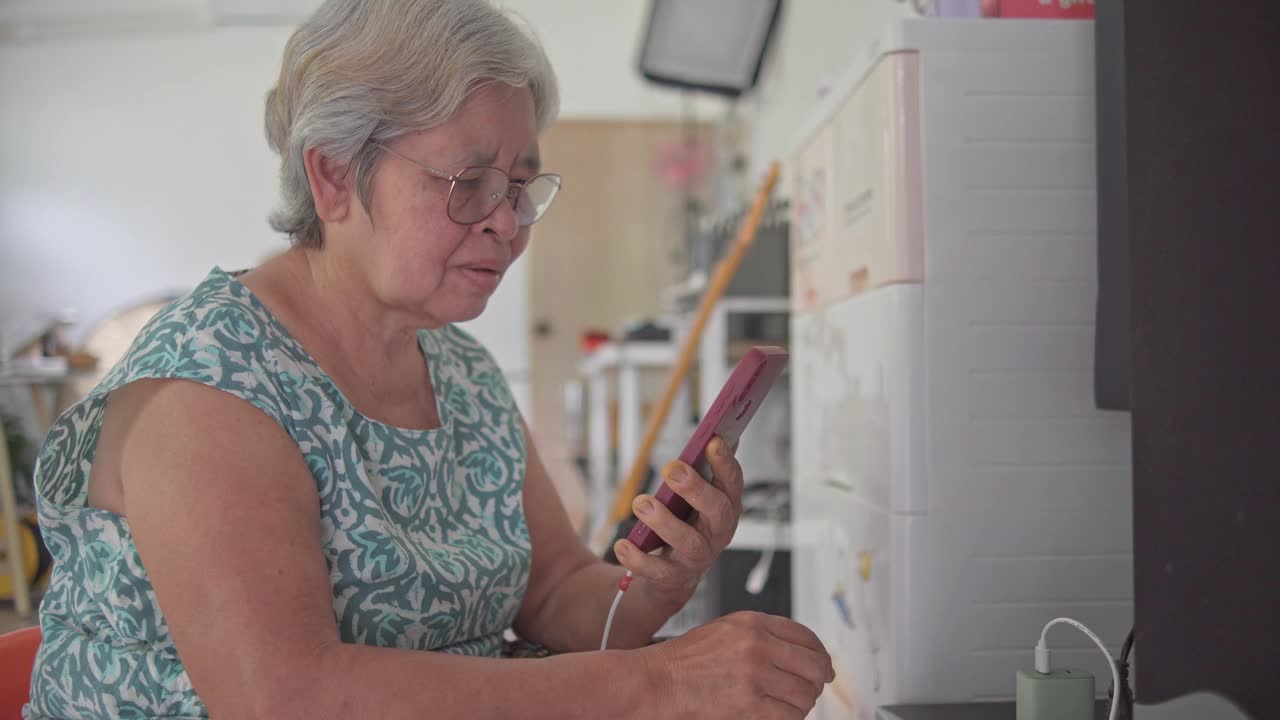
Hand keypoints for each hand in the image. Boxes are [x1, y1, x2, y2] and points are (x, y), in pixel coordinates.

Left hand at [613, 436, 741, 594]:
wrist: (670, 576)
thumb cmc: (684, 523)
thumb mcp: (695, 496)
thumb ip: (704, 469)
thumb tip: (716, 431)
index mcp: (726, 507)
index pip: (733, 483)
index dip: (725, 463)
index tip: (712, 441)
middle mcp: (718, 534)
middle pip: (717, 511)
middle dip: (696, 488)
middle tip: (671, 468)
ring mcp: (697, 559)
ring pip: (689, 543)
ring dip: (665, 522)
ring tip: (640, 502)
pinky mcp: (674, 579)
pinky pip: (658, 571)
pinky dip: (639, 559)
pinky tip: (622, 545)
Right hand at [639, 611, 834, 718]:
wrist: (658, 681)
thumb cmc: (686, 660)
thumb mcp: (726, 631)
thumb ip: (762, 636)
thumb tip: (803, 654)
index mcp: (753, 622)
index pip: (806, 636)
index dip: (820, 654)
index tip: (823, 667)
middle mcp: (758, 644)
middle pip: (814, 665)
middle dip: (817, 681)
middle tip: (811, 690)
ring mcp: (756, 675)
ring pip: (804, 694)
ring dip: (801, 703)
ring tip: (786, 705)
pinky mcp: (750, 704)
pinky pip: (789, 715)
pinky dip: (788, 718)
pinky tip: (776, 714)